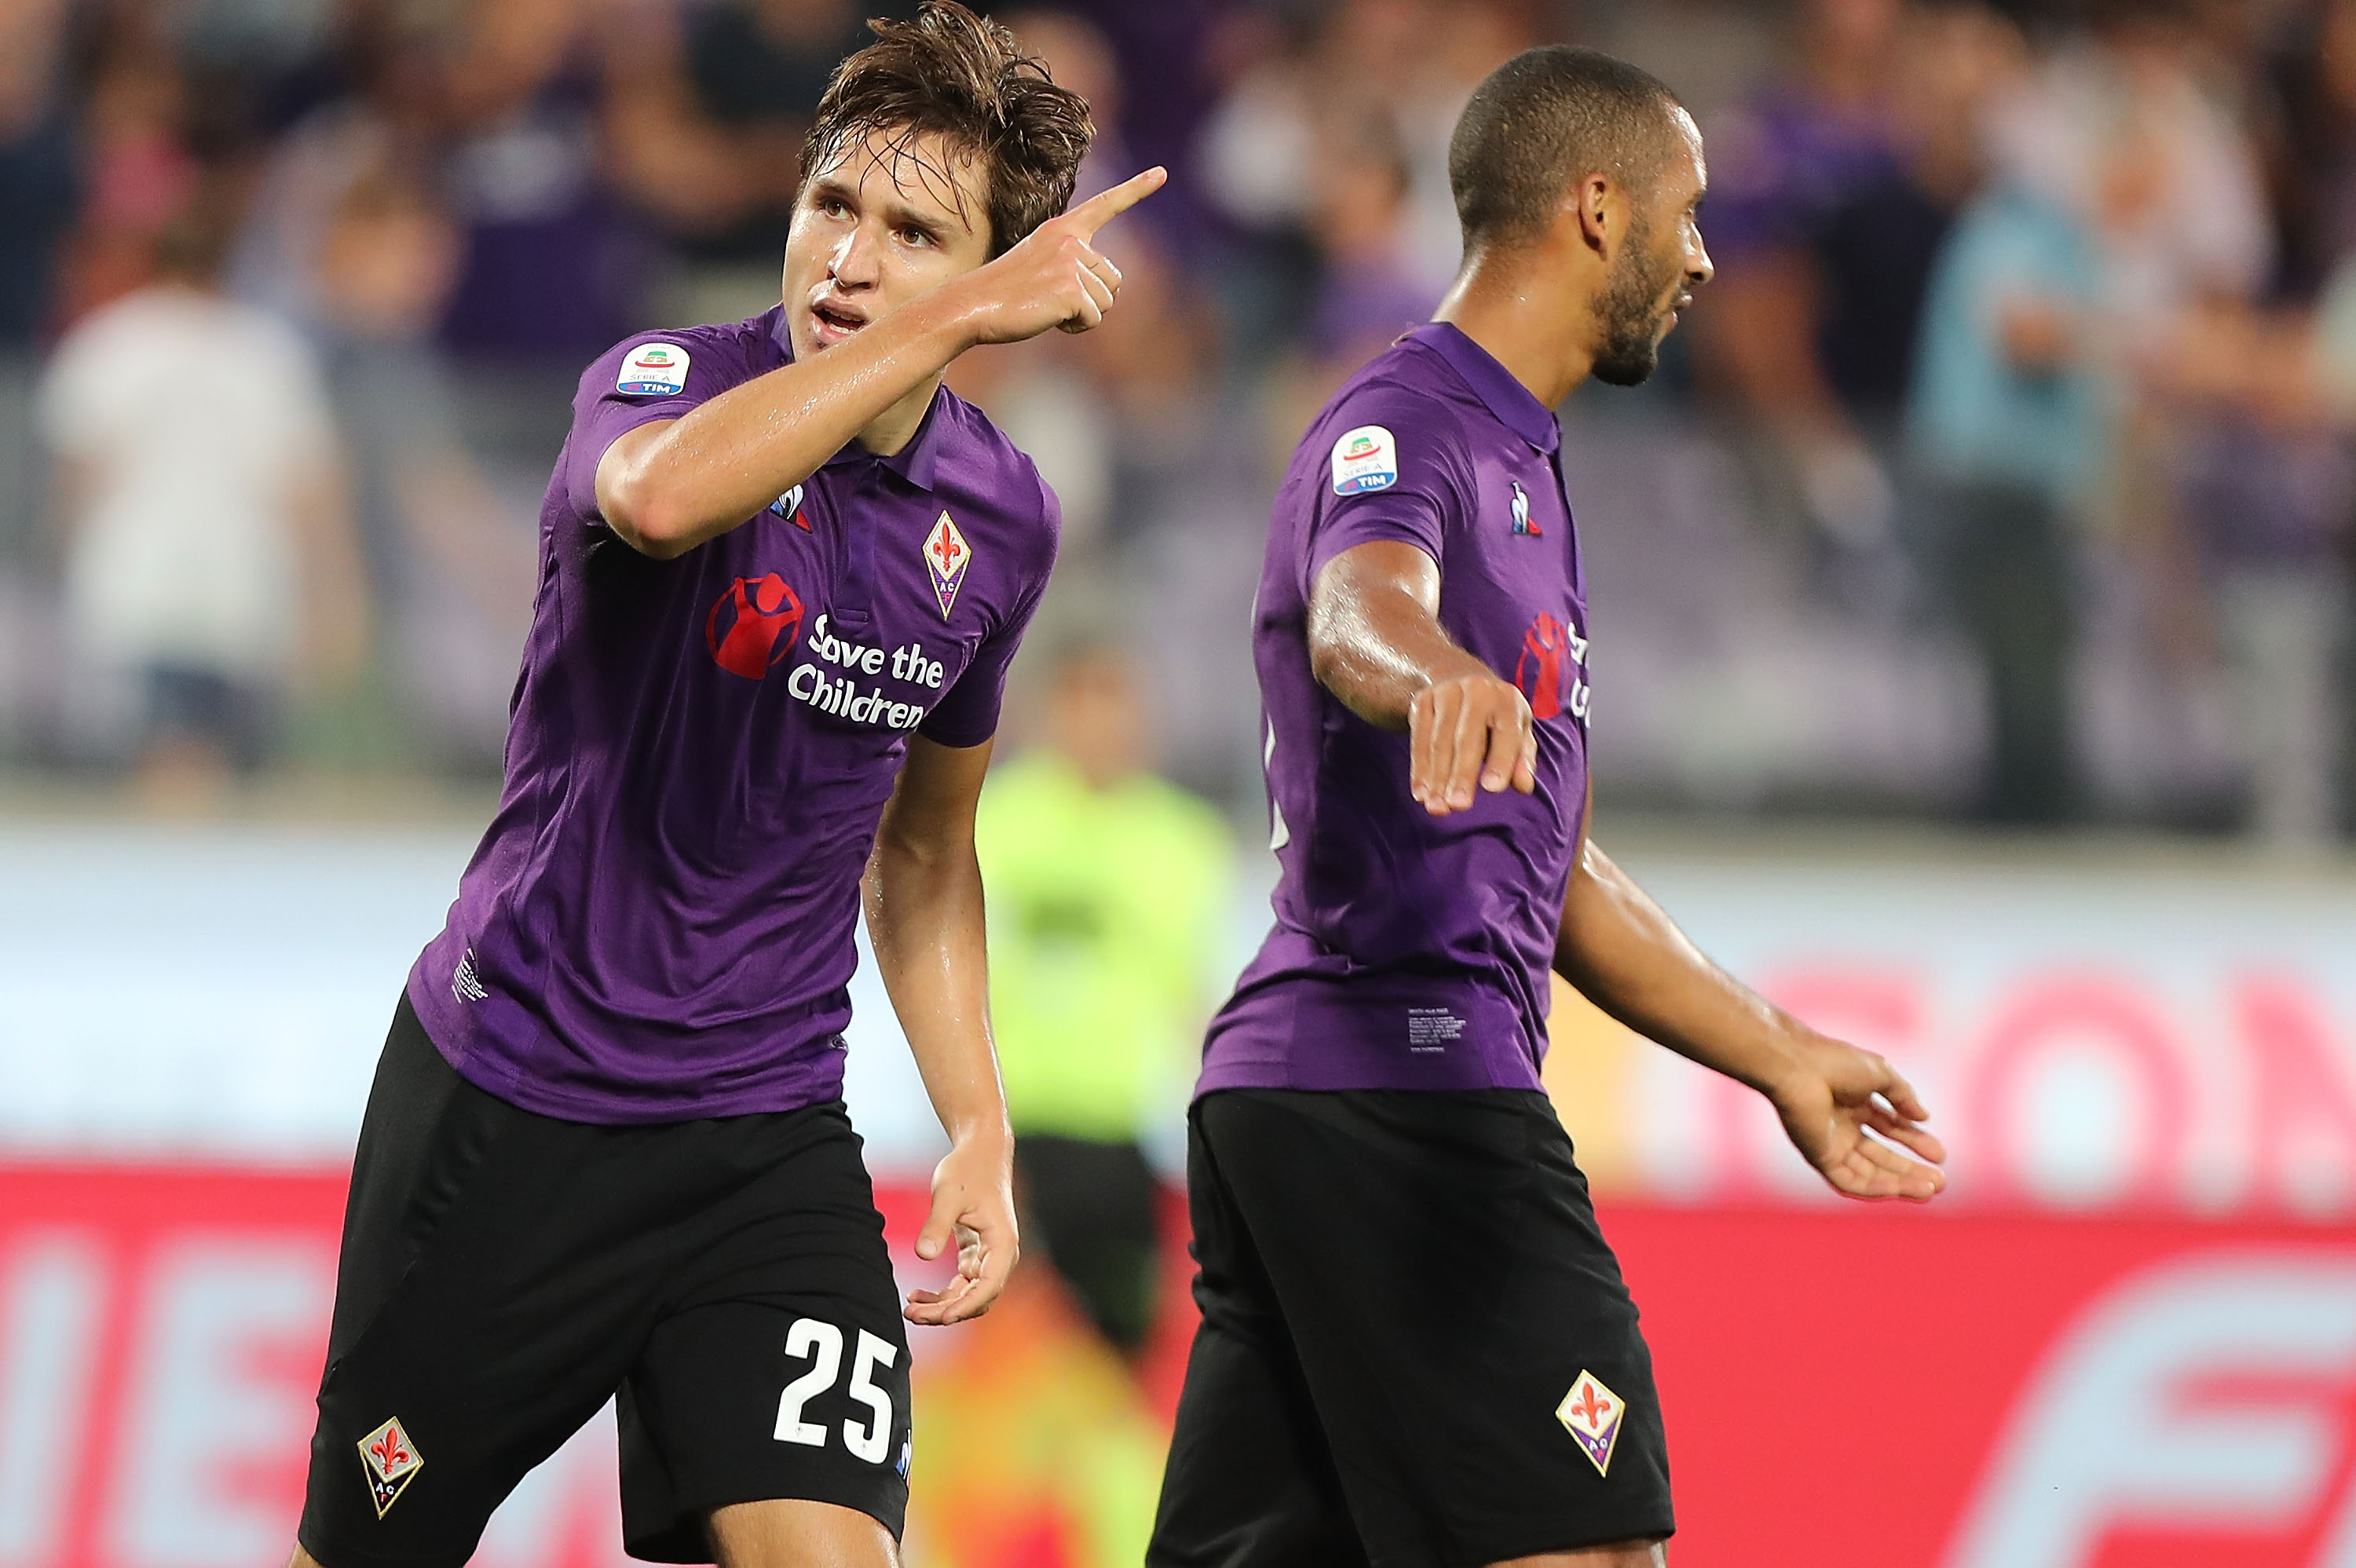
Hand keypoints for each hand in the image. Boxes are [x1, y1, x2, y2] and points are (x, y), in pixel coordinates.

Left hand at [903, 1131, 1017, 1324]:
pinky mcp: (976, 1254)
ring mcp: (989, 1257)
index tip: (941, 1317)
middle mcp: (1000, 1256)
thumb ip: (937, 1224)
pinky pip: (961, 1284)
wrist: (980, 1152)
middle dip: (946, 1312)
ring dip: (942, 1307)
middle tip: (911, 1314)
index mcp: (1002, 1244)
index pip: (988, 1287)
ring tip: (910, 1310)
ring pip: (968, 1295)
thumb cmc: (968, 1169)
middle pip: (977, 1298)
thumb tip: (923, 1255)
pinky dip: (943, 1294)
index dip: (965, 1306)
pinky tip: (918, 1295)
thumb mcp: (949, 1193)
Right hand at [949, 167, 1166, 343]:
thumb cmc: (1005, 293)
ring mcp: (1070, 264)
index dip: (1136, 189)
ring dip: (1083, 315)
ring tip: (1047, 307)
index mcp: (1061, 229)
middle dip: (1092, 299)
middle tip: (1052, 299)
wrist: (972, 305)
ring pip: (1107, 302)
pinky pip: (1094, 319)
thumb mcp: (1041, 266)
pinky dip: (1075, 327)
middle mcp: (1070, 241)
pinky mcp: (1071, 290)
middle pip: (1113, 279)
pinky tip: (1048, 318)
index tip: (1162, 173)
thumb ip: (1074, 266)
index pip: (1104, 205)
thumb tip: (1113, 290)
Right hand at [1409, 668, 1536, 815]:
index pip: (1506, 733)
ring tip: (1437, 807)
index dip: (1500, 761)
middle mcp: (1477, 690)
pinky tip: (1421, 793)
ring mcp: (1446, 693)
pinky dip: (1419, 768)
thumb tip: (1524, 786)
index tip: (1492, 789)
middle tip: (1458, 806)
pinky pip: (1418, 738)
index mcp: (1507, 700)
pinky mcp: (1422, 701)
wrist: (1458, 676)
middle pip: (1467, 738)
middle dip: (1462, 774)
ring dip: (1437, 778)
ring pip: (1439, 741)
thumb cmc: (1496, 716)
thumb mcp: (1517, 730)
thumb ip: (1522, 758)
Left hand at [1769, 1034, 1946, 1201]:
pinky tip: (1900, 1189)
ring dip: (1900, 1183)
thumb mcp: (1881, 1074)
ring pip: (1869, 1172)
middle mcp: (1842, 1125)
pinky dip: (1875, 1187)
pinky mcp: (1819, 1157)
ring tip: (1930, 1189)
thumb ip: (1903, 1096)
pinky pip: (1849, 1180)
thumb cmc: (1834, 1063)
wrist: (1799, 1068)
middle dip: (1910, 1169)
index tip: (1940, 1154)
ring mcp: (1830, 1143)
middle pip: (1881, 1155)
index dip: (1915, 1141)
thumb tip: (1924, 1117)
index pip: (1890, 1127)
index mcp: (1854, 1102)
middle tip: (1940, 1181)